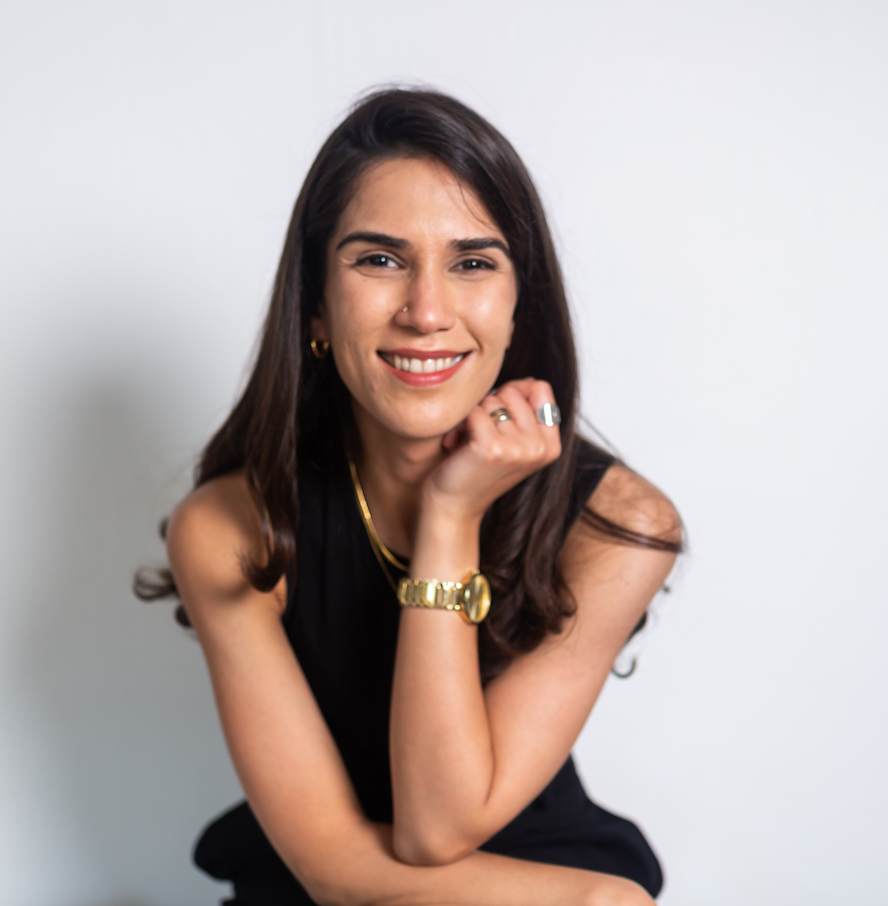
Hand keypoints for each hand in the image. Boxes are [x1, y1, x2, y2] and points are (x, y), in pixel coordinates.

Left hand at [423, 378, 561, 523]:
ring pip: (491, 401)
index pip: (541, 389)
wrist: (453, 508)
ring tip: (468, 443)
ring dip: (472, 418)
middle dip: (489, 407)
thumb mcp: (512, 442)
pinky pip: (474, 411)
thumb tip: (530, 381)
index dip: (514, 393)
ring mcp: (519, 448)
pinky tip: (457, 445)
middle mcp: (540, 447)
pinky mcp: (493, 448)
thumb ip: (525, 412)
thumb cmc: (477, 470)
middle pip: (513, 392)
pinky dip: (460, 424)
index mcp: (551, 445)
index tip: (498, 418)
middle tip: (479, 434)